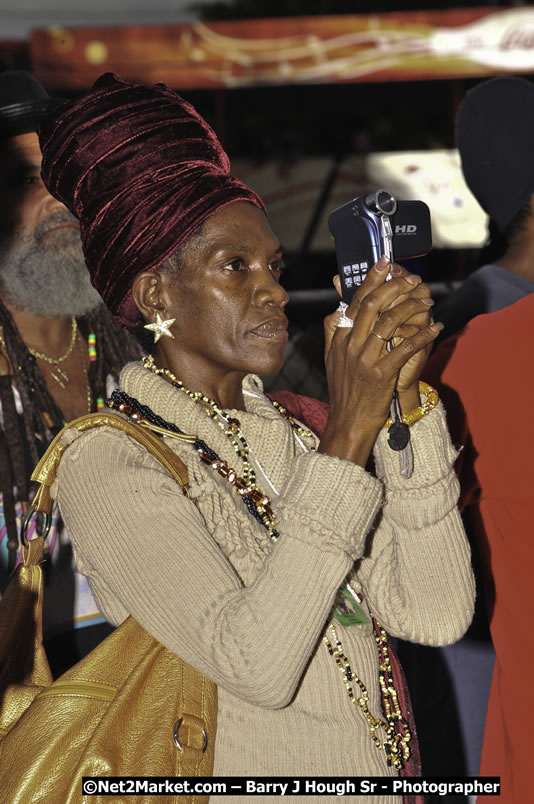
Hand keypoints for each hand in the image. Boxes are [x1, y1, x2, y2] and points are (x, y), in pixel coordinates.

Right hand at [320, 257, 442, 465]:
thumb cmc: (344, 391)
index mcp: (339, 338)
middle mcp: (349, 345)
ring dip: (412, 307)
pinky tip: (436, 328)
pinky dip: (423, 335)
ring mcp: (364, 360)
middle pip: (373, 305)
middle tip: (413, 278)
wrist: (348, 422)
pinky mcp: (381, 375)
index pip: (355, 301)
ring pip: (390, 322)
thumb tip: (336, 308)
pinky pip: (405, 348)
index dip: (372, 279)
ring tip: (428, 301)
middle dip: (395, 286)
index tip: (386, 263)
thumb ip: (333, 331)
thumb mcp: (332, 359)